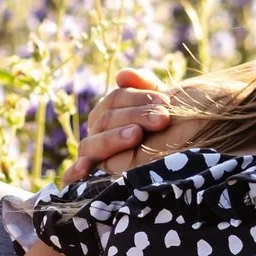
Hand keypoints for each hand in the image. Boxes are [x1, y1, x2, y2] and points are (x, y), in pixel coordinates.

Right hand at [62, 68, 171, 183]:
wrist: (183, 161)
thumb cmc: (170, 133)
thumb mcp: (161, 107)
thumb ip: (145, 86)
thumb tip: (122, 74)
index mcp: (112, 113)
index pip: (116, 100)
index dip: (139, 99)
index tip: (165, 103)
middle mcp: (99, 133)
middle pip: (106, 120)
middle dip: (135, 116)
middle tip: (162, 119)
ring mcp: (93, 156)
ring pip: (91, 144)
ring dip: (112, 138)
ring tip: (136, 135)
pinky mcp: (89, 180)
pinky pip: (72, 177)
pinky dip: (73, 173)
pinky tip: (83, 170)